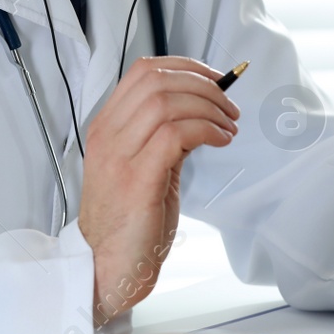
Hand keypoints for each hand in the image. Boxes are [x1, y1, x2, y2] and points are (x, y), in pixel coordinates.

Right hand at [78, 56, 239, 324]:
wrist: (105, 267)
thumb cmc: (127, 223)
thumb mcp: (142, 167)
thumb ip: (163, 136)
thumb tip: (200, 110)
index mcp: (106, 128)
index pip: (143, 72)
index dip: (184, 66)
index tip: (214, 78)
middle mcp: (108, 136)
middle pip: (157, 81)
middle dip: (203, 84)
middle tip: (229, 105)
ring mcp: (120, 157)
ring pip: (167, 102)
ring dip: (209, 107)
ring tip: (228, 125)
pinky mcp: (138, 180)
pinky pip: (176, 134)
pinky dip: (206, 130)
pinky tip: (219, 140)